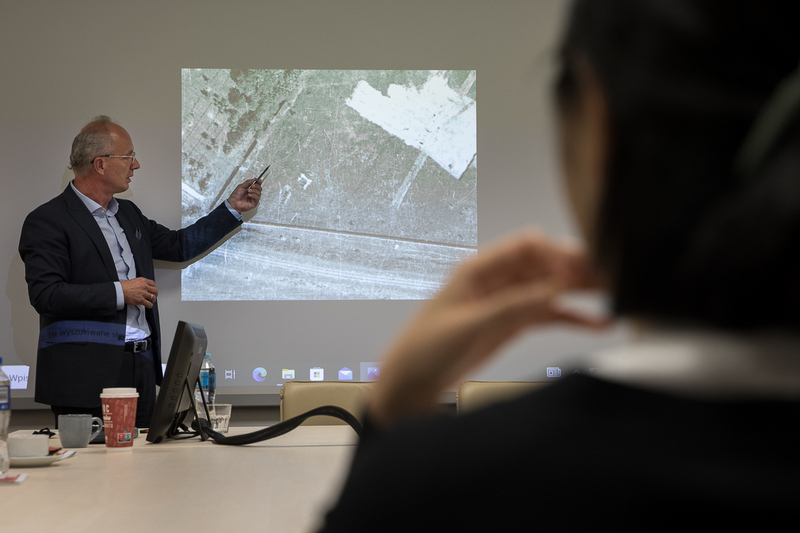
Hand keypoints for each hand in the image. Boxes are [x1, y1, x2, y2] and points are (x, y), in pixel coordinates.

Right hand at [121, 277, 157, 307]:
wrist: (119, 291)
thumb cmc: (123, 286)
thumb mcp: (133, 281)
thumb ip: (140, 283)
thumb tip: (142, 285)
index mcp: (142, 281)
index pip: (153, 283)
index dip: (154, 287)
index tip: (153, 289)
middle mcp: (144, 286)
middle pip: (155, 290)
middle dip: (155, 294)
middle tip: (153, 296)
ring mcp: (143, 293)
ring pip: (153, 297)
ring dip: (153, 300)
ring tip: (151, 301)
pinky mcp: (141, 300)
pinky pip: (149, 304)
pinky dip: (150, 305)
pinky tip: (148, 305)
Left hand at [227, 178, 262, 212]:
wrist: (233, 202)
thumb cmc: (236, 195)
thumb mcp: (241, 186)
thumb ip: (248, 182)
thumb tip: (254, 179)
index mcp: (250, 189)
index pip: (257, 185)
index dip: (259, 182)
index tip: (259, 180)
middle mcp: (253, 194)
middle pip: (260, 188)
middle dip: (256, 186)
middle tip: (252, 186)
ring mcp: (254, 198)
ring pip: (259, 193)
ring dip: (254, 191)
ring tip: (248, 191)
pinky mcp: (254, 203)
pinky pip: (257, 198)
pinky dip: (253, 195)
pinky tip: (249, 195)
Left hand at [368, 232, 608, 426]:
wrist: (410, 385)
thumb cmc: (423, 349)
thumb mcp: (468, 326)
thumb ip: (510, 307)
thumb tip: (552, 289)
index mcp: (479, 270)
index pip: (527, 246)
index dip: (557, 253)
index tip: (579, 270)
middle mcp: (497, 281)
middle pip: (546, 265)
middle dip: (578, 268)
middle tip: (613, 278)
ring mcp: (507, 302)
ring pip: (553, 288)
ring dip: (582, 291)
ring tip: (617, 296)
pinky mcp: (513, 324)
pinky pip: (549, 314)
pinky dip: (573, 317)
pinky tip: (598, 323)